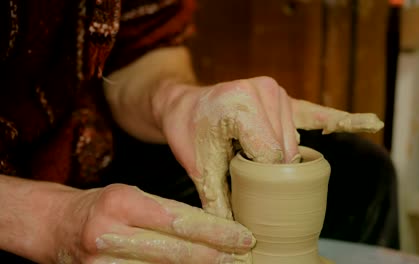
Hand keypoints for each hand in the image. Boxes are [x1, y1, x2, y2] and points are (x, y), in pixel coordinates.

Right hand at [53, 184, 254, 263]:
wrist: (59, 225)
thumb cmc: (104, 206)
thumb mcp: (134, 196)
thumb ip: (167, 213)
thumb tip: (211, 230)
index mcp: (122, 202)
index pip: (179, 219)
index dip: (215, 231)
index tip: (241, 236)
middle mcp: (109, 232)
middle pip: (174, 250)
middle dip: (213, 255)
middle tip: (241, 256)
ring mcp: (102, 261)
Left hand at [158, 76, 383, 218]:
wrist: (185, 104)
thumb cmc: (189, 132)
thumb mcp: (197, 168)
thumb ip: (219, 202)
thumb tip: (240, 242)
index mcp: (239, 104)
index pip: (270, 155)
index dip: (261, 176)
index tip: (244, 175)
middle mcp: (264, 91)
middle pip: (286, 150)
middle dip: (272, 168)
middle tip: (244, 162)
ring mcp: (277, 92)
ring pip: (297, 142)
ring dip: (283, 155)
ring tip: (254, 150)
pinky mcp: (287, 98)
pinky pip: (321, 114)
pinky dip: (346, 121)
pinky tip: (372, 124)